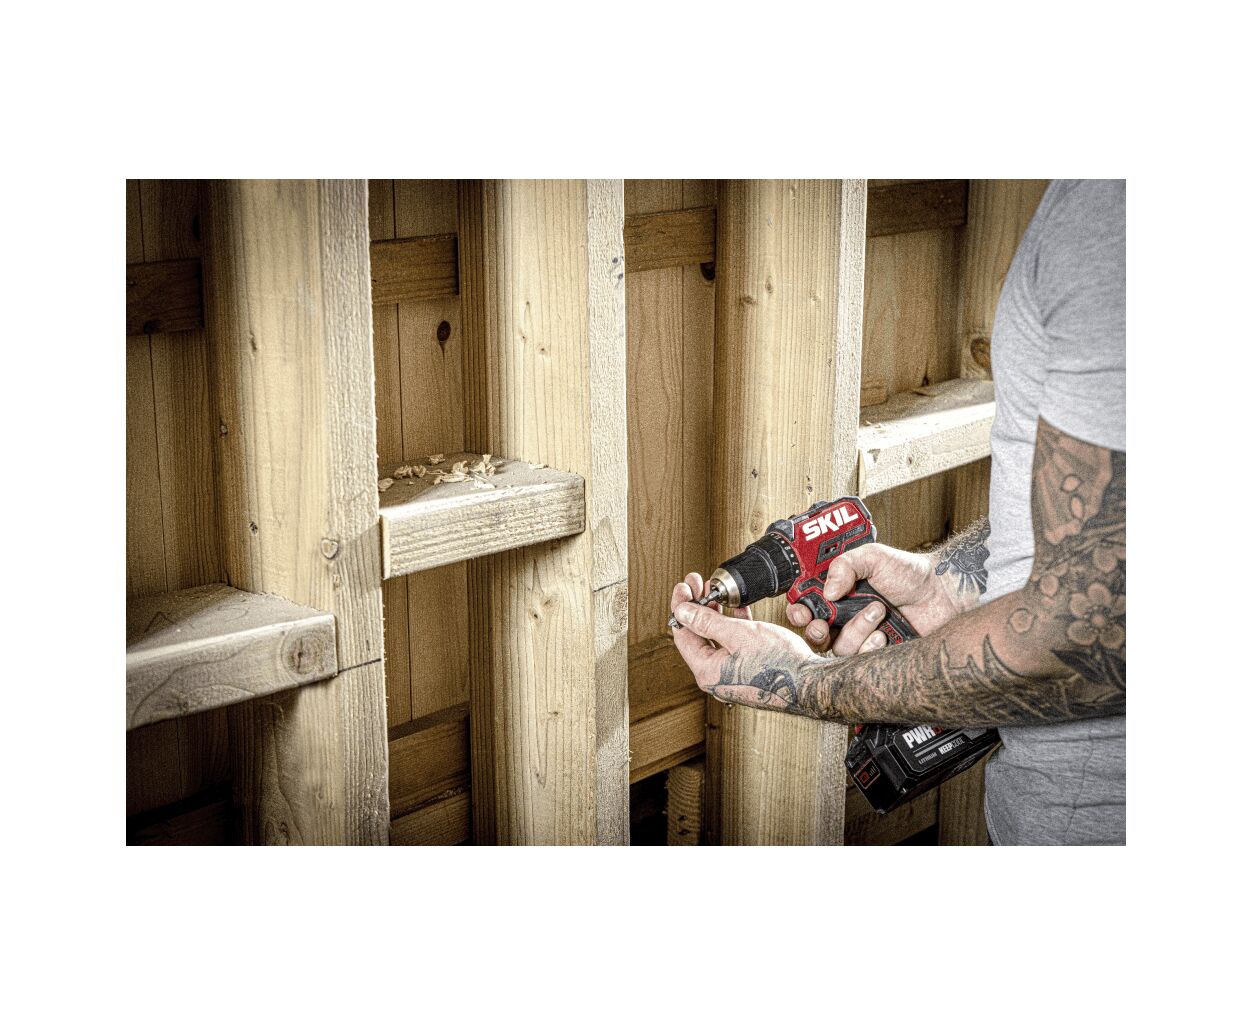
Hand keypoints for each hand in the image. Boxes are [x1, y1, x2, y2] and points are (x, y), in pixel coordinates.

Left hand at [671, 573, 820, 712]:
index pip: (682, 634)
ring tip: (719, 594)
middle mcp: (716, 677)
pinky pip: (732, 646)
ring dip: (716, 615)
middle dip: (698, 607)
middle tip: (700, 585)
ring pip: (716, 640)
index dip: (681, 605)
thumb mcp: (738, 634)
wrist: (811, 684)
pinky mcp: (746, 672)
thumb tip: (681, 611)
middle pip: (697, 636)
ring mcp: (731, 676)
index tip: (685, 587)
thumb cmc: (779, 664)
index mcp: (707, 671)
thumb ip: (706, 622)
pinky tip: (738, 610)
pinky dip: (733, 627)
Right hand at [787, 543, 959, 653]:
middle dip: (815, 630)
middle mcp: (846, 616)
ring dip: (855, 630)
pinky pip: (860, 661)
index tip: (801, 611)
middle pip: (815, 632)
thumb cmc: (910, 572)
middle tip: (823, 624)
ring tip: (878, 611)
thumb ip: (845, 565)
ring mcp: (862, 636)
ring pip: (838, 647)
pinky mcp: (878, 654)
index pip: (808, 606)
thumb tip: (827, 591)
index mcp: (839, 592)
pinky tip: (884, 634)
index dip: (798, 611)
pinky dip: (869, 646)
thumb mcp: (873, 557)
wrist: (943, 593)